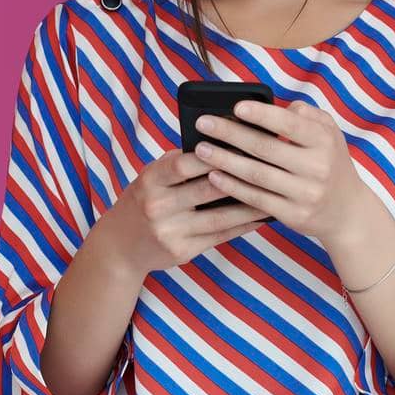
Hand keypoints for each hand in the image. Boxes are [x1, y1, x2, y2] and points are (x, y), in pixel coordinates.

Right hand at [102, 148, 270, 278]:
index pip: (183, 164)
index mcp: (150, 181)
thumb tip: (221, 144)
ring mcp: (170, 231)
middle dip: (239, 176)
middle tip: (269, 165)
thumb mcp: (152, 177)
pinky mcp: (183, 251)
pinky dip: (244, 225)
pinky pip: (220, 236)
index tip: (240, 143)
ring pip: (220, 216)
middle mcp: (158, 206)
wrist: (119, 246)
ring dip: (250, 205)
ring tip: (275, 192)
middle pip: (206, 189)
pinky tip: (262, 216)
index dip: (212, 153)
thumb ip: (179, 163)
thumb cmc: (143, 201)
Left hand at [191, 99, 370, 243]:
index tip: (236, 107)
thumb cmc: (330, 162)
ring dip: (224, 160)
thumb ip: (305, 114)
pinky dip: (232, 186)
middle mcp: (317, 167)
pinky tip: (214, 175)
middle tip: (203, 124)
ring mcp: (305, 194)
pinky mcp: (293, 215)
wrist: (348, 212)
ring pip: (256, 174)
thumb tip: (273, 107)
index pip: (290, 124)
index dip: (262, 114)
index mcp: (325, 141)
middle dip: (230, 134)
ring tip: (200, 149)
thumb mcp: (329, 133)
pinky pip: (256, 199)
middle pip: (265, 148)